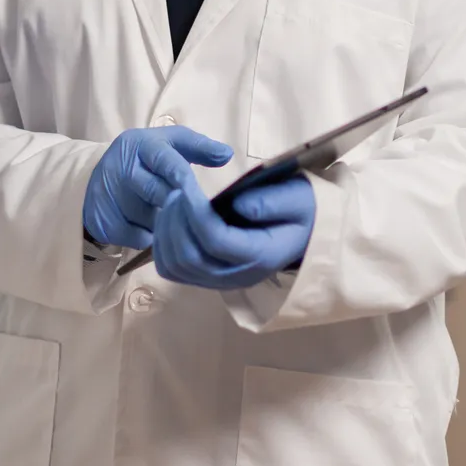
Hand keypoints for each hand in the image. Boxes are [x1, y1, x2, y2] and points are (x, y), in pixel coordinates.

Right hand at [82, 126, 233, 248]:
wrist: (96, 180)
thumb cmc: (146, 160)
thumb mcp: (169, 144)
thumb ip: (198, 147)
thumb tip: (227, 154)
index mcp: (140, 144)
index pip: (166, 160)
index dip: (184, 177)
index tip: (198, 192)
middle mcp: (121, 167)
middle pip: (158, 192)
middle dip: (177, 204)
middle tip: (192, 211)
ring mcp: (110, 196)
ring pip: (151, 218)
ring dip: (167, 223)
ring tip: (171, 217)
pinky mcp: (106, 221)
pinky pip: (140, 237)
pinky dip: (153, 238)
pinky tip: (153, 229)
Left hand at [152, 175, 314, 290]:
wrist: (303, 233)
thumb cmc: (301, 212)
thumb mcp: (299, 199)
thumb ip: (272, 202)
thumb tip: (238, 204)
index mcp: (260, 256)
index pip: (216, 241)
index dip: (195, 212)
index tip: (187, 184)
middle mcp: (236, 276)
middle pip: (190, 257)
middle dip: (176, 220)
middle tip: (179, 188)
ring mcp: (219, 281)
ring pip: (176, 266)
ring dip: (166, 231)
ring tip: (174, 200)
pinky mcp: (206, 278)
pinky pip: (172, 269)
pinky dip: (162, 244)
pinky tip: (170, 219)